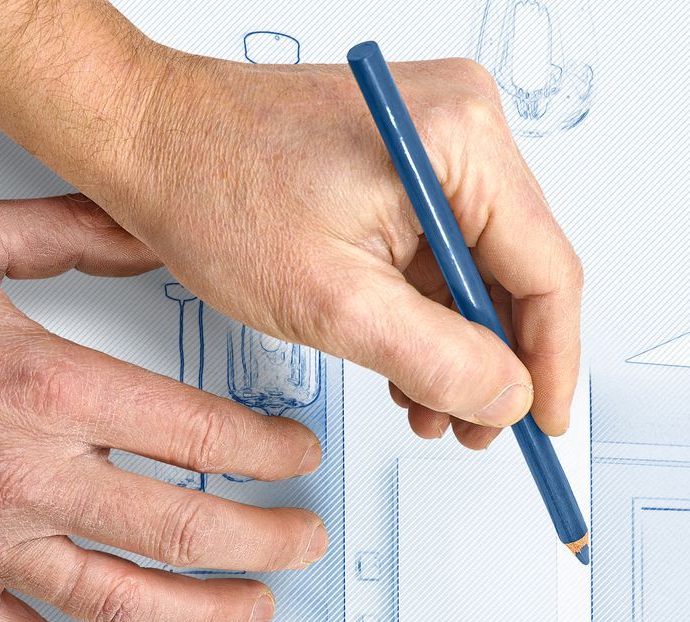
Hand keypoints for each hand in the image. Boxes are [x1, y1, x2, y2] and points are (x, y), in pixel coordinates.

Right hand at [0, 195, 324, 621]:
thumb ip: (71, 233)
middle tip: (305, 539)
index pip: (201, 435)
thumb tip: (159, 229)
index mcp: (43, 388)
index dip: (273, 453)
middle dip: (268, 542)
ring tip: (258, 610)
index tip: (299, 455)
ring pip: (124, 602)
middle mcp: (22, 474)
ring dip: (209, 615)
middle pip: (185, 529)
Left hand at [95, 50, 580, 449]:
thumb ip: (438, 361)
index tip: (541, 423)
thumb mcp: (334, 302)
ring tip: (427, 403)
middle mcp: (464, 126)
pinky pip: (447, 252)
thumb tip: (507, 399)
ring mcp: (438, 142)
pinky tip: (404, 358)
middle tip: (475, 427)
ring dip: (462, 346)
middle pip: (522, 272)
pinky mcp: (410, 161)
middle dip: (498, 362)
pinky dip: (433, 313)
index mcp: (462, 140)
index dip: (550, 364)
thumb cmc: (209, 186)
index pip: (547, 272)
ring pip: (485, 271)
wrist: (140, 138)